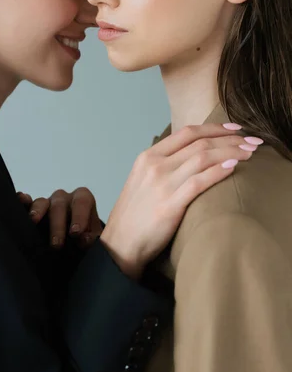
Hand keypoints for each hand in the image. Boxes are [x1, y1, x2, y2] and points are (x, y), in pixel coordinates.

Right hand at [17, 187, 102, 247]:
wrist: (75, 242)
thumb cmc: (86, 236)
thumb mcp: (93, 237)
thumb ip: (92, 238)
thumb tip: (84, 239)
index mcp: (82, 199)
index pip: (82, 201)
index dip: (79, 216)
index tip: (76, 233)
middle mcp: (64, 198)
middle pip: (59, 205)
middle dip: (58, 224)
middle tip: (57, 244)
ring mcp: (47, 203)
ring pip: (41, 203)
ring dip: (37, 212)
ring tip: (33, 221)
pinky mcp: (33, 210)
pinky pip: (26, 203)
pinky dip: (23, 201)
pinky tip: (20, 200)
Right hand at [101, 123, 262, 279]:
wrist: (120, 243)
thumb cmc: (134, 214)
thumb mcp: (142, 179)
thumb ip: (164, 165)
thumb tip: (193, 156)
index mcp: (148, 156)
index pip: (186, 133)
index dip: (214, 128)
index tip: (235, 128)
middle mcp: (155, 165)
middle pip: (199, 143)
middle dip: (230, 139)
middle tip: (252, 140)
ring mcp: (162, 183)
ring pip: (203, 158)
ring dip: (231, 152)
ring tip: (250, 153)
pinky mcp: (170, 204)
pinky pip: (199, 182)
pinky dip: (218, 172)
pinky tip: (234, 167)